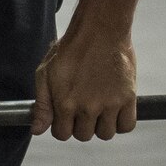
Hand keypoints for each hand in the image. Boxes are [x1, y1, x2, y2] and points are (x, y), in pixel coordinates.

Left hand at [33, 26, 137, 141]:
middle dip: (81, 125)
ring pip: (105, 134)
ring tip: (100, 108)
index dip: (63, 126)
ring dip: (101, 125)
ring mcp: (109, 104)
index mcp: (66, 103)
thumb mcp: (46, 73)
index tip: (67, 115)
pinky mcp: (128, 97)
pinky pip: (127, 125)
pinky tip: (115, 110)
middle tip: (84, 107)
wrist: (100, 29)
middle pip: (84, 136)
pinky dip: (121, 122)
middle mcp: (88, 107)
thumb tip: (38, 130)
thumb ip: (42, 104)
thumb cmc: (72, 48)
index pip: (62, 134)